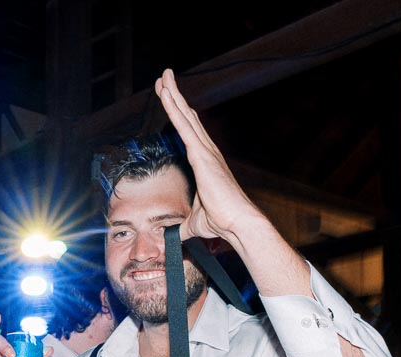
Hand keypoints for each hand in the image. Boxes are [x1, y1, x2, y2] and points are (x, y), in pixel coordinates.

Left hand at [154, 68, 263, 242]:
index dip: (179, 114)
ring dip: (173, 95)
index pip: (188, 132)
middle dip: (174, 97)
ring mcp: (205, 151)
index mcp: (205, 162)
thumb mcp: (194, 224)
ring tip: (163, 76)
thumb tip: (171, 236)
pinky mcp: (202, 155)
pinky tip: (166, 93)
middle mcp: (206, 151)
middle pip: (187, 117)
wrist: (237, 223)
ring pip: (184, 116)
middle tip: (163, 78)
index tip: (170, 99)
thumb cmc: (221, 222)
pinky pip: (183, 126)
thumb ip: (181, 227)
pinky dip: (174, 108)